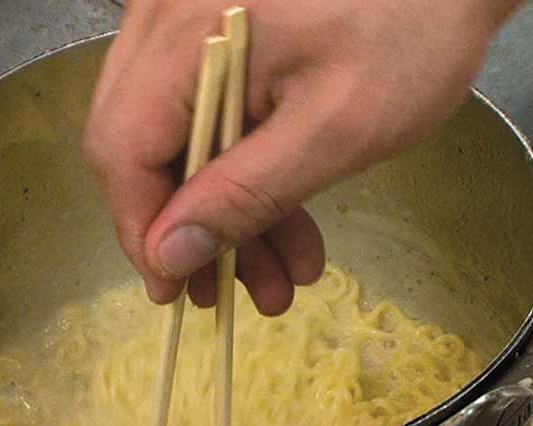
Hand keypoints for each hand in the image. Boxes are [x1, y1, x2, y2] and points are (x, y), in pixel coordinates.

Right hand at [83, 0, 518, 313]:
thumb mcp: (335, 128)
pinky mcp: (218, 31)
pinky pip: (209, 114)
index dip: (143, 232)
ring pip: (180, 138)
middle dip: (195, 232)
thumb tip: (168, 255)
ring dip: (229, 212)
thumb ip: (246, 193)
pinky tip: (290, 223)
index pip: (123, 149)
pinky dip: (245, 172)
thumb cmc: (409, 36)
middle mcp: (167, 19)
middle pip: (142, 147)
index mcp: (186, 34)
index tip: (176, 292)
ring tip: (284, 273)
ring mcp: (190, 21)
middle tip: (243, 290)